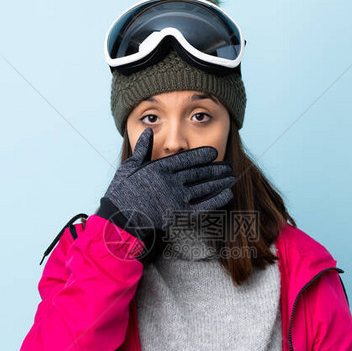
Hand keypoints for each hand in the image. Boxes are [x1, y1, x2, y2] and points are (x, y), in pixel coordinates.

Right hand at [95, 127, 234, 259]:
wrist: (120, 219)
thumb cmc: (122, 192)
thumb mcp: (130, 167)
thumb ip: (143, 149)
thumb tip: (148, 131)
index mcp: (160, 168)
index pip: (187, 158)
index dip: (203, 155)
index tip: (214, 152)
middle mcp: (172, 181)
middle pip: (200, 172)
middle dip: (216, 168)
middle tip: (228, 165)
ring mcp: (177, 198)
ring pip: (204, 187)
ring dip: (220, 181)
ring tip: (231, 176)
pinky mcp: (179, 213)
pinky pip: (203, 205)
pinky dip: (217, 199)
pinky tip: (227, 194)